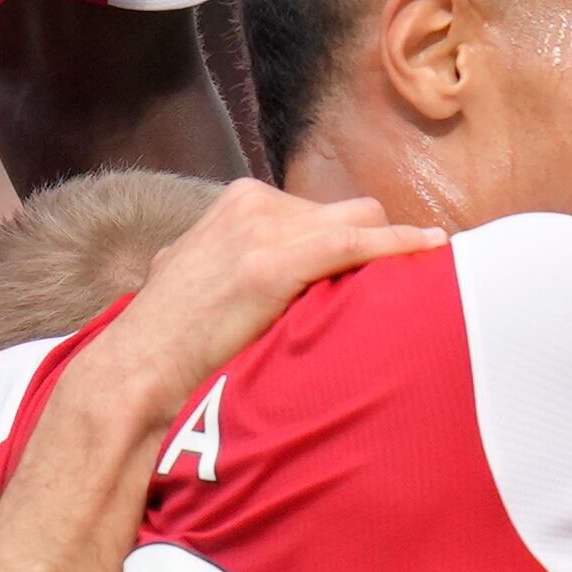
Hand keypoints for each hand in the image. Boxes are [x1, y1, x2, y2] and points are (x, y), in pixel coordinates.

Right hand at [66, 179, 438, 426]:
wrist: (137, 369)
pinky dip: (399, 246)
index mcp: (238, 203)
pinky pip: (356, 244)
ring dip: (382, 255)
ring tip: (406, 289)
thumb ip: (238, 264)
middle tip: (385, 294)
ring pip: (361, 222)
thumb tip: (267, 288)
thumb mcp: (198, 279)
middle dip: (366, 250)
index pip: (318, 211)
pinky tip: (433, 249)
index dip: (345, 247)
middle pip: (348, 212)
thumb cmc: (168, 341)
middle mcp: (254, 204)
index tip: (368, 278)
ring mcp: (264, 230)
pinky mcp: (275, 262)